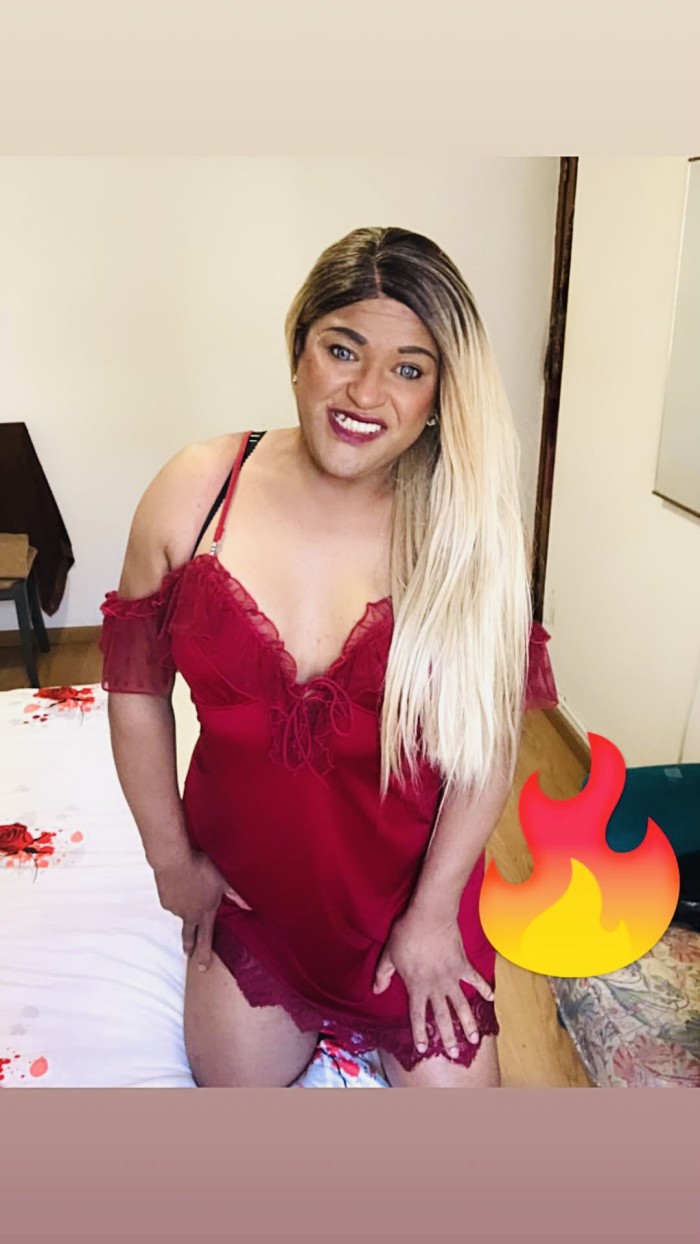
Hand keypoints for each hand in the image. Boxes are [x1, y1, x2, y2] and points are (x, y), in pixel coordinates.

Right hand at [153, 849, 251, 971]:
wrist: (175, 861)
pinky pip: (173, 900)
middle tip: (187, 955)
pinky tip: (179, 885)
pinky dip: (176, 895)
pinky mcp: (165, 900)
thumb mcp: (223, 880)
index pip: (206, 938)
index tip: (203, 967)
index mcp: (205, 912)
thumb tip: (249, 906)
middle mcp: (189, 914)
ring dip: (184, 908)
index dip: (205, 953)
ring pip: (181, 912)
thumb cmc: (201, 868)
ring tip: (188, 893)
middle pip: (188, 935)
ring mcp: (176, 908)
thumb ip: (235, 895)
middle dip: (189, 946)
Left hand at [372, 907, 493, 1057]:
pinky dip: (483, 988)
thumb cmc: (407, 934)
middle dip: (448, 1037)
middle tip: (454, 1054)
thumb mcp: (389, 955)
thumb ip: (382, 974)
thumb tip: (375, 991)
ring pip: (461, 1005)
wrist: (429, 916)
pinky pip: (475, 979)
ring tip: (474, 1039)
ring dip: (467, 1023)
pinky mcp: (463, 965)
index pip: (417, 1015)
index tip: (424, 1048)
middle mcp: (435, 986)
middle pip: (442, 1016)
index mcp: (416, 986)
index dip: (420, 1032)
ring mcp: (451, 976)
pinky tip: (491, 999)